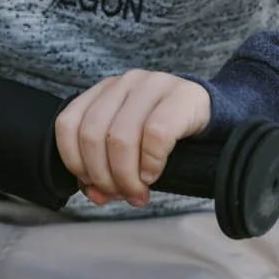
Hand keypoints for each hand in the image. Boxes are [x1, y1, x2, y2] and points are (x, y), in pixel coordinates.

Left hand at [55, 70, 211, 207]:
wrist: (211, 115)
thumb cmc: (165, 136)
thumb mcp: (129, 148)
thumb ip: (105, 168)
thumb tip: (95, 194)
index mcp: (102, 92)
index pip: (67, 125)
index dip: (74, 162)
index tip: (92, 184)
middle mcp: (123, 83)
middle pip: (93, 135)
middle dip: (104, 176)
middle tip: (122, 194)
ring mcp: (152, 85)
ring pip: (120, 137)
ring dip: (126, 176)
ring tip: (138, 192)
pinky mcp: (181, 96)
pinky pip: (155, 134)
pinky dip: (150, 163)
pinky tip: (154, 174)